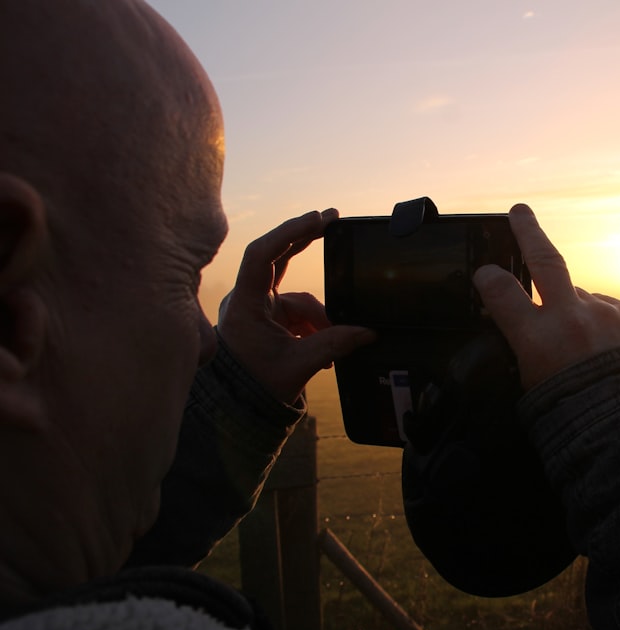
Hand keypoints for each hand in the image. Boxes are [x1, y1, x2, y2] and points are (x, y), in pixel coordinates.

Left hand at [218, 209, 374, 403]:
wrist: (237, 407)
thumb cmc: (256, 387)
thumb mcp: (298, 365)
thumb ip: (334, 345)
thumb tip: (368, 332)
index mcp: (245, 304)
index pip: (262, 255)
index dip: (289, 233)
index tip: (317, 220)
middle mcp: (247, 299)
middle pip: (278, 258)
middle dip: (306, 241)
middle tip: (332, 219)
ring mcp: (257, 307)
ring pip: (295, 295)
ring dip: (319, 314)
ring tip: (336, 338)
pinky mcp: (267, 318)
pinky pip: (296, 311)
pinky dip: (314, 324)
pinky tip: (324, 346)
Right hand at [473, 203, 619, 389]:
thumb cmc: (578, 420)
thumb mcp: (533, 391)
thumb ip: (526, 354)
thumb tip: (525, 334)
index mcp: (537, 339)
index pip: (500, 291)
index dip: (488, 278)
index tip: (484, 273)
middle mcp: (570, 317)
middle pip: (545, 258)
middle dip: (529, 231)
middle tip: (520, 212)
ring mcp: (604, 313)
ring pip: (580, 295)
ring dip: (574, 308)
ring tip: (578, 342)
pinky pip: (606, 310)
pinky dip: (599, 321)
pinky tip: (602, 347)